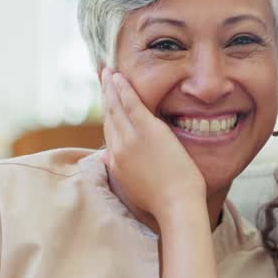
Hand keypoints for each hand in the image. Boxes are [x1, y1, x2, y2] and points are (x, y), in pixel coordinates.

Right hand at [101, 68, 205, 223]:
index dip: (106, 113)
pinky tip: (118, 77)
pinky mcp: (148, 130)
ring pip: (116, 107)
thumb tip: (107, 157)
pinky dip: (123, 89)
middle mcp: (118, 148)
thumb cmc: (162, 202)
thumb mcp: (133, 187)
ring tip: (107, 72)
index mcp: (117, 162)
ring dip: (110, 87)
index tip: (105, 100)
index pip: (109, 131)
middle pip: (109, 116)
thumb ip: (120, 169)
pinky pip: (131, 103)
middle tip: (102, 78)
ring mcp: (131, 138)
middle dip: (105, 95)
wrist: (176, 205)